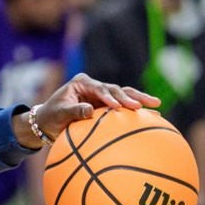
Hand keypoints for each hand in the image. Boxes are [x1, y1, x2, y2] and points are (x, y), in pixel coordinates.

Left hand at [32, 73, 159, 142]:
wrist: (49, 122)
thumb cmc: (51, 116)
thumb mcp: (59, 113)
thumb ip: (73, 111)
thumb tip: (89, 110)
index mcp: (82, 82)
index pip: (99, 88)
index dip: (109, 97)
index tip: (117, 107)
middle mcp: (95, 86)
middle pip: (116, 89)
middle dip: (130, 97)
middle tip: (141, 106)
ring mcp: (102, 95)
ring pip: (124, 94)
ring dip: (139, 99)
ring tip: (156, 104)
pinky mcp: (108, 105)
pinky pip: (125, 106)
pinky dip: (137, 110)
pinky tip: (154, 115)